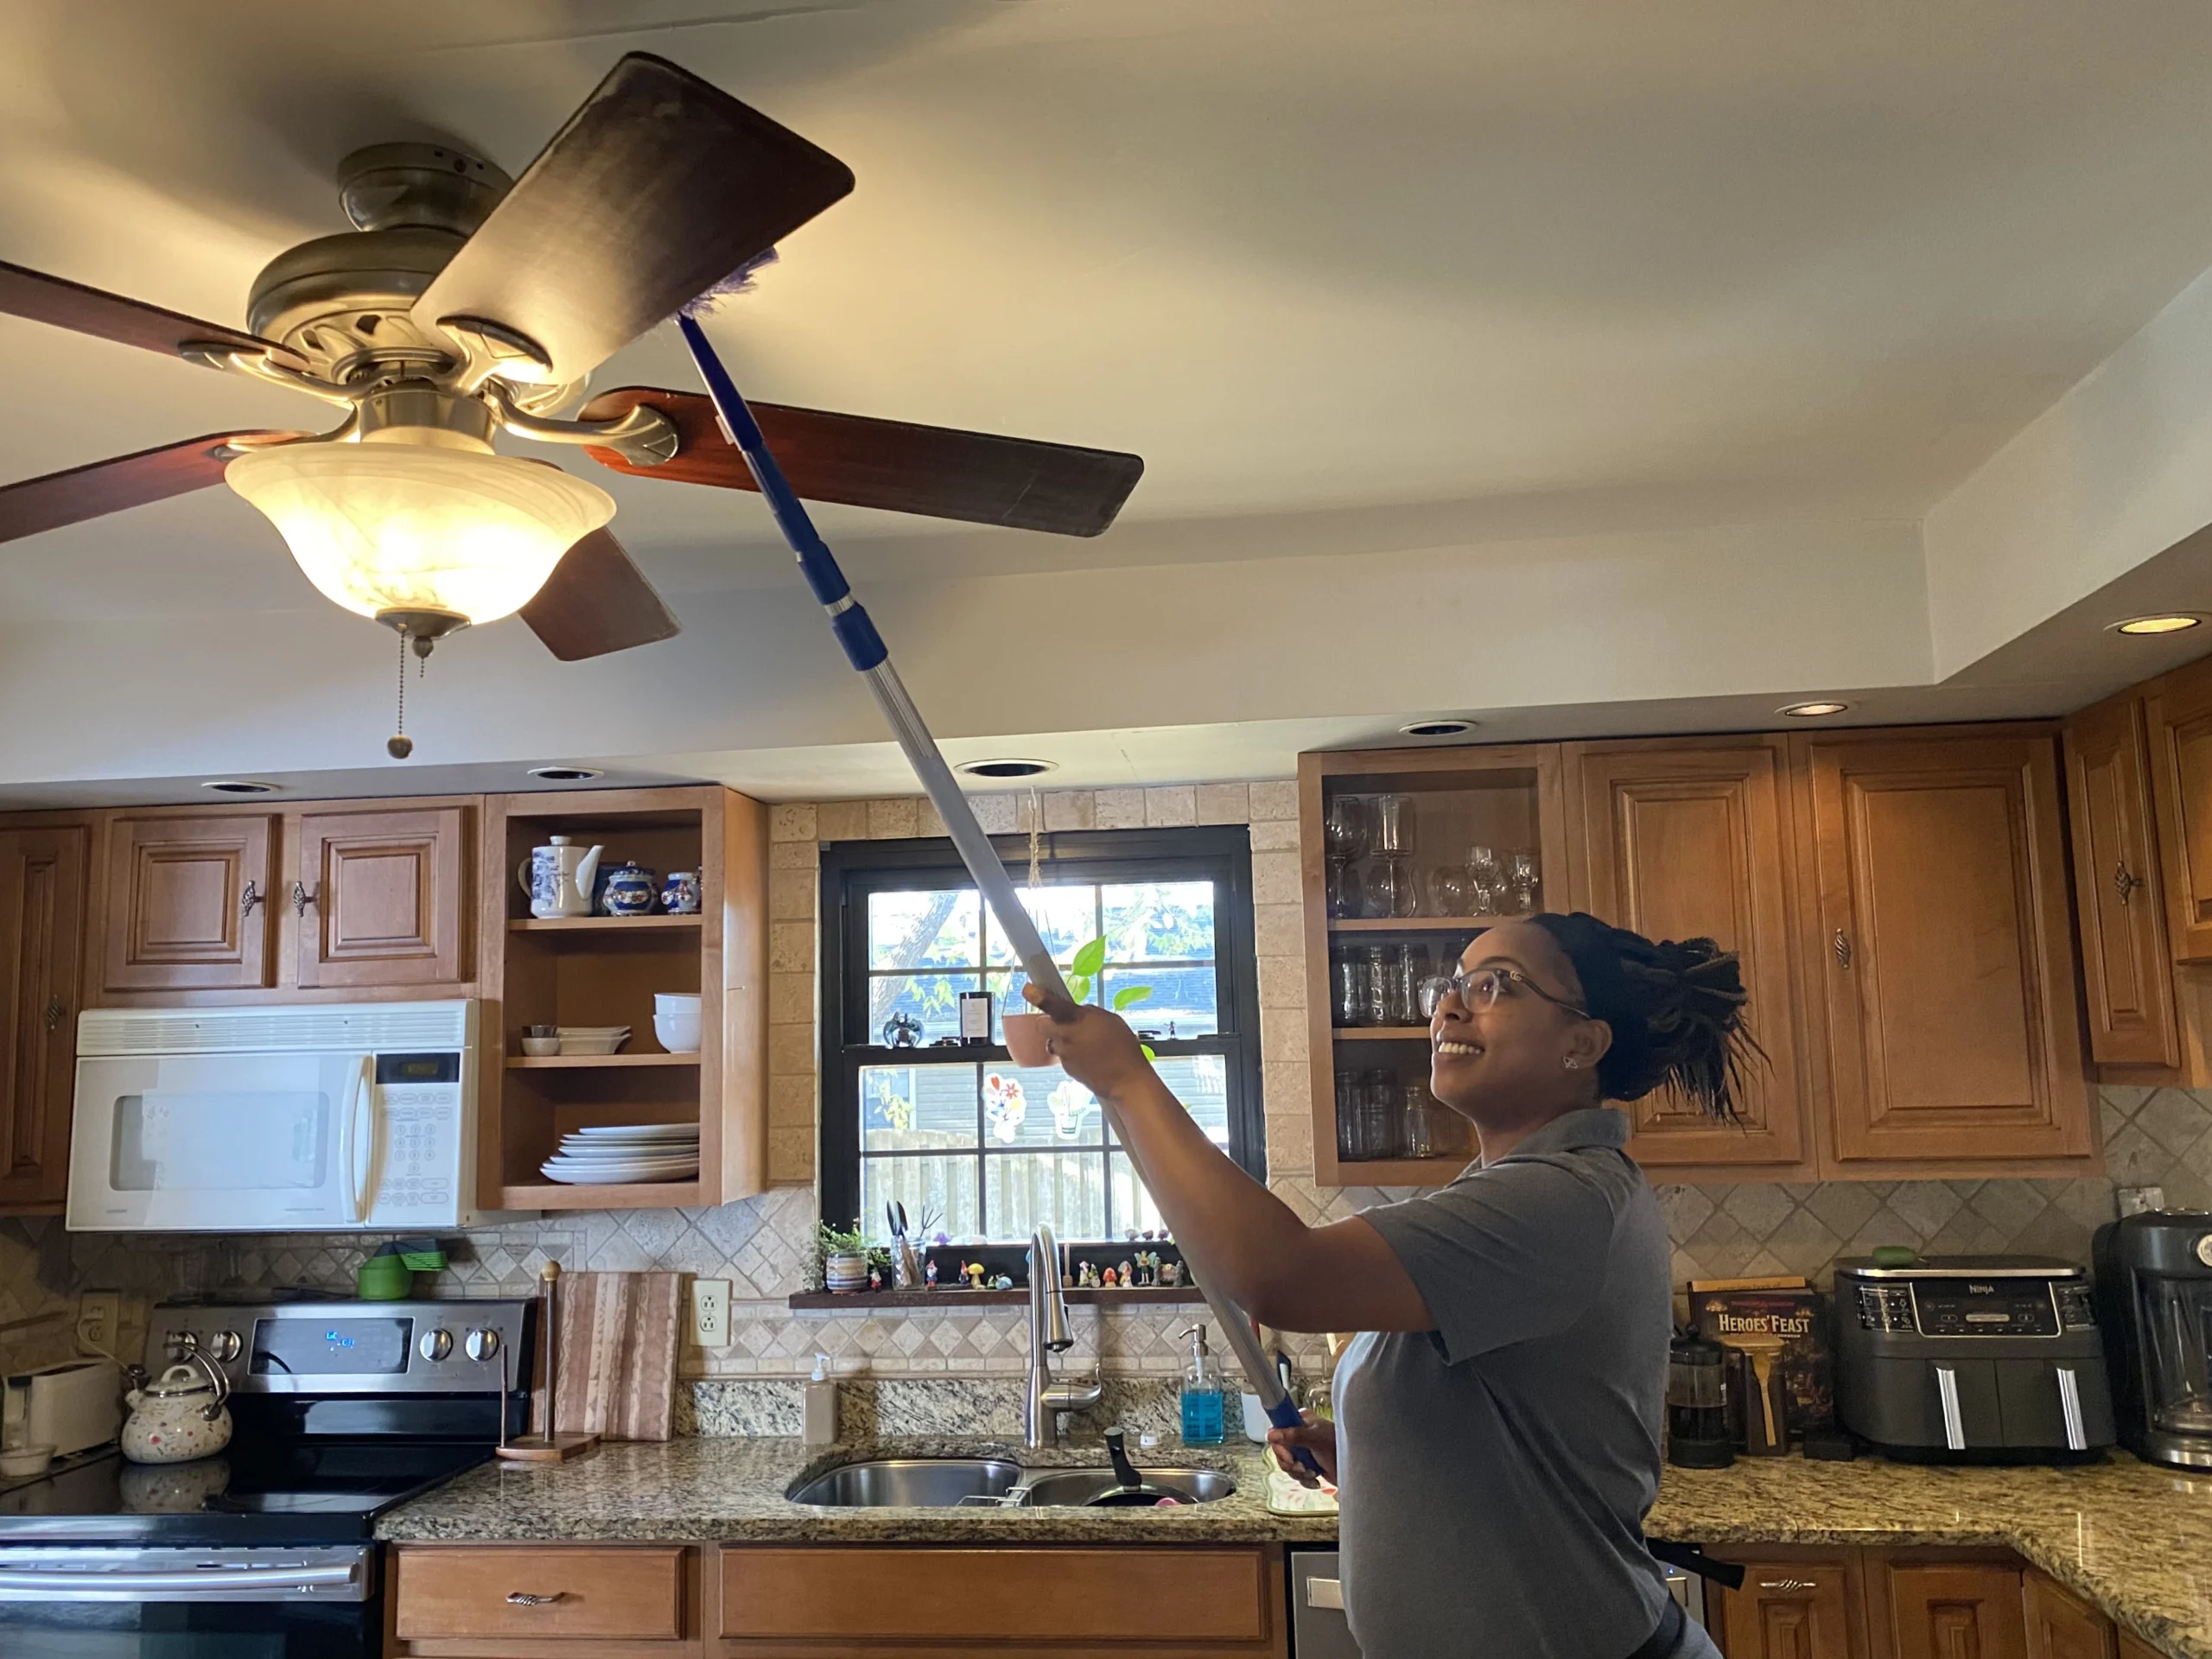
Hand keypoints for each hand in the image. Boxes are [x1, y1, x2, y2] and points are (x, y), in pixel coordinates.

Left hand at [1021, 983, 1151, 1099]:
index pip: (1050, 1004)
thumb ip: (1090, 1014)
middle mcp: (1065, 1036)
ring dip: (1062, 1040)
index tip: (1027, 990)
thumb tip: (1078, 1012)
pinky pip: (1064, 1057)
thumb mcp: (1111, 1021)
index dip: (1036, 995)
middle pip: (1042, 1024)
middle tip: (1065, 1024)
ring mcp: (1064, 1054)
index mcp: (1077, 1019)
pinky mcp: (1067, 1069)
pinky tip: (1090, 1059)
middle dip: (1049, 1022)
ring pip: (1053, 1042)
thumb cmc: (1124, 1048)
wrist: (1126, 1082)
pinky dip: (1072, 1055)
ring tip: (1084, 1045)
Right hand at [1267, 1410, 1337, 1484]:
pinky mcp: (1309, 1464)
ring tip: (1313, 1473)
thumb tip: (1270, 1434)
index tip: (1289, 1457)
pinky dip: (1305, 1480)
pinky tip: (1316, 1479)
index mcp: (1300, 1421)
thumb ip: (1294, 1436)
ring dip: (1300, 1474)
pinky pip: (1297, 1475)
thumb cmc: (1339, 1447)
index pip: (1277, 1431)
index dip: (1280, 1448)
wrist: (1358, 1469)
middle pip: (1280, 1452)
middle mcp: (1299, 1434)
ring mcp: (1304, 1450)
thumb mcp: (1316, 1439)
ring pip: (1288, 1466)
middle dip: (1291, 1464)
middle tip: (1302, 1468)